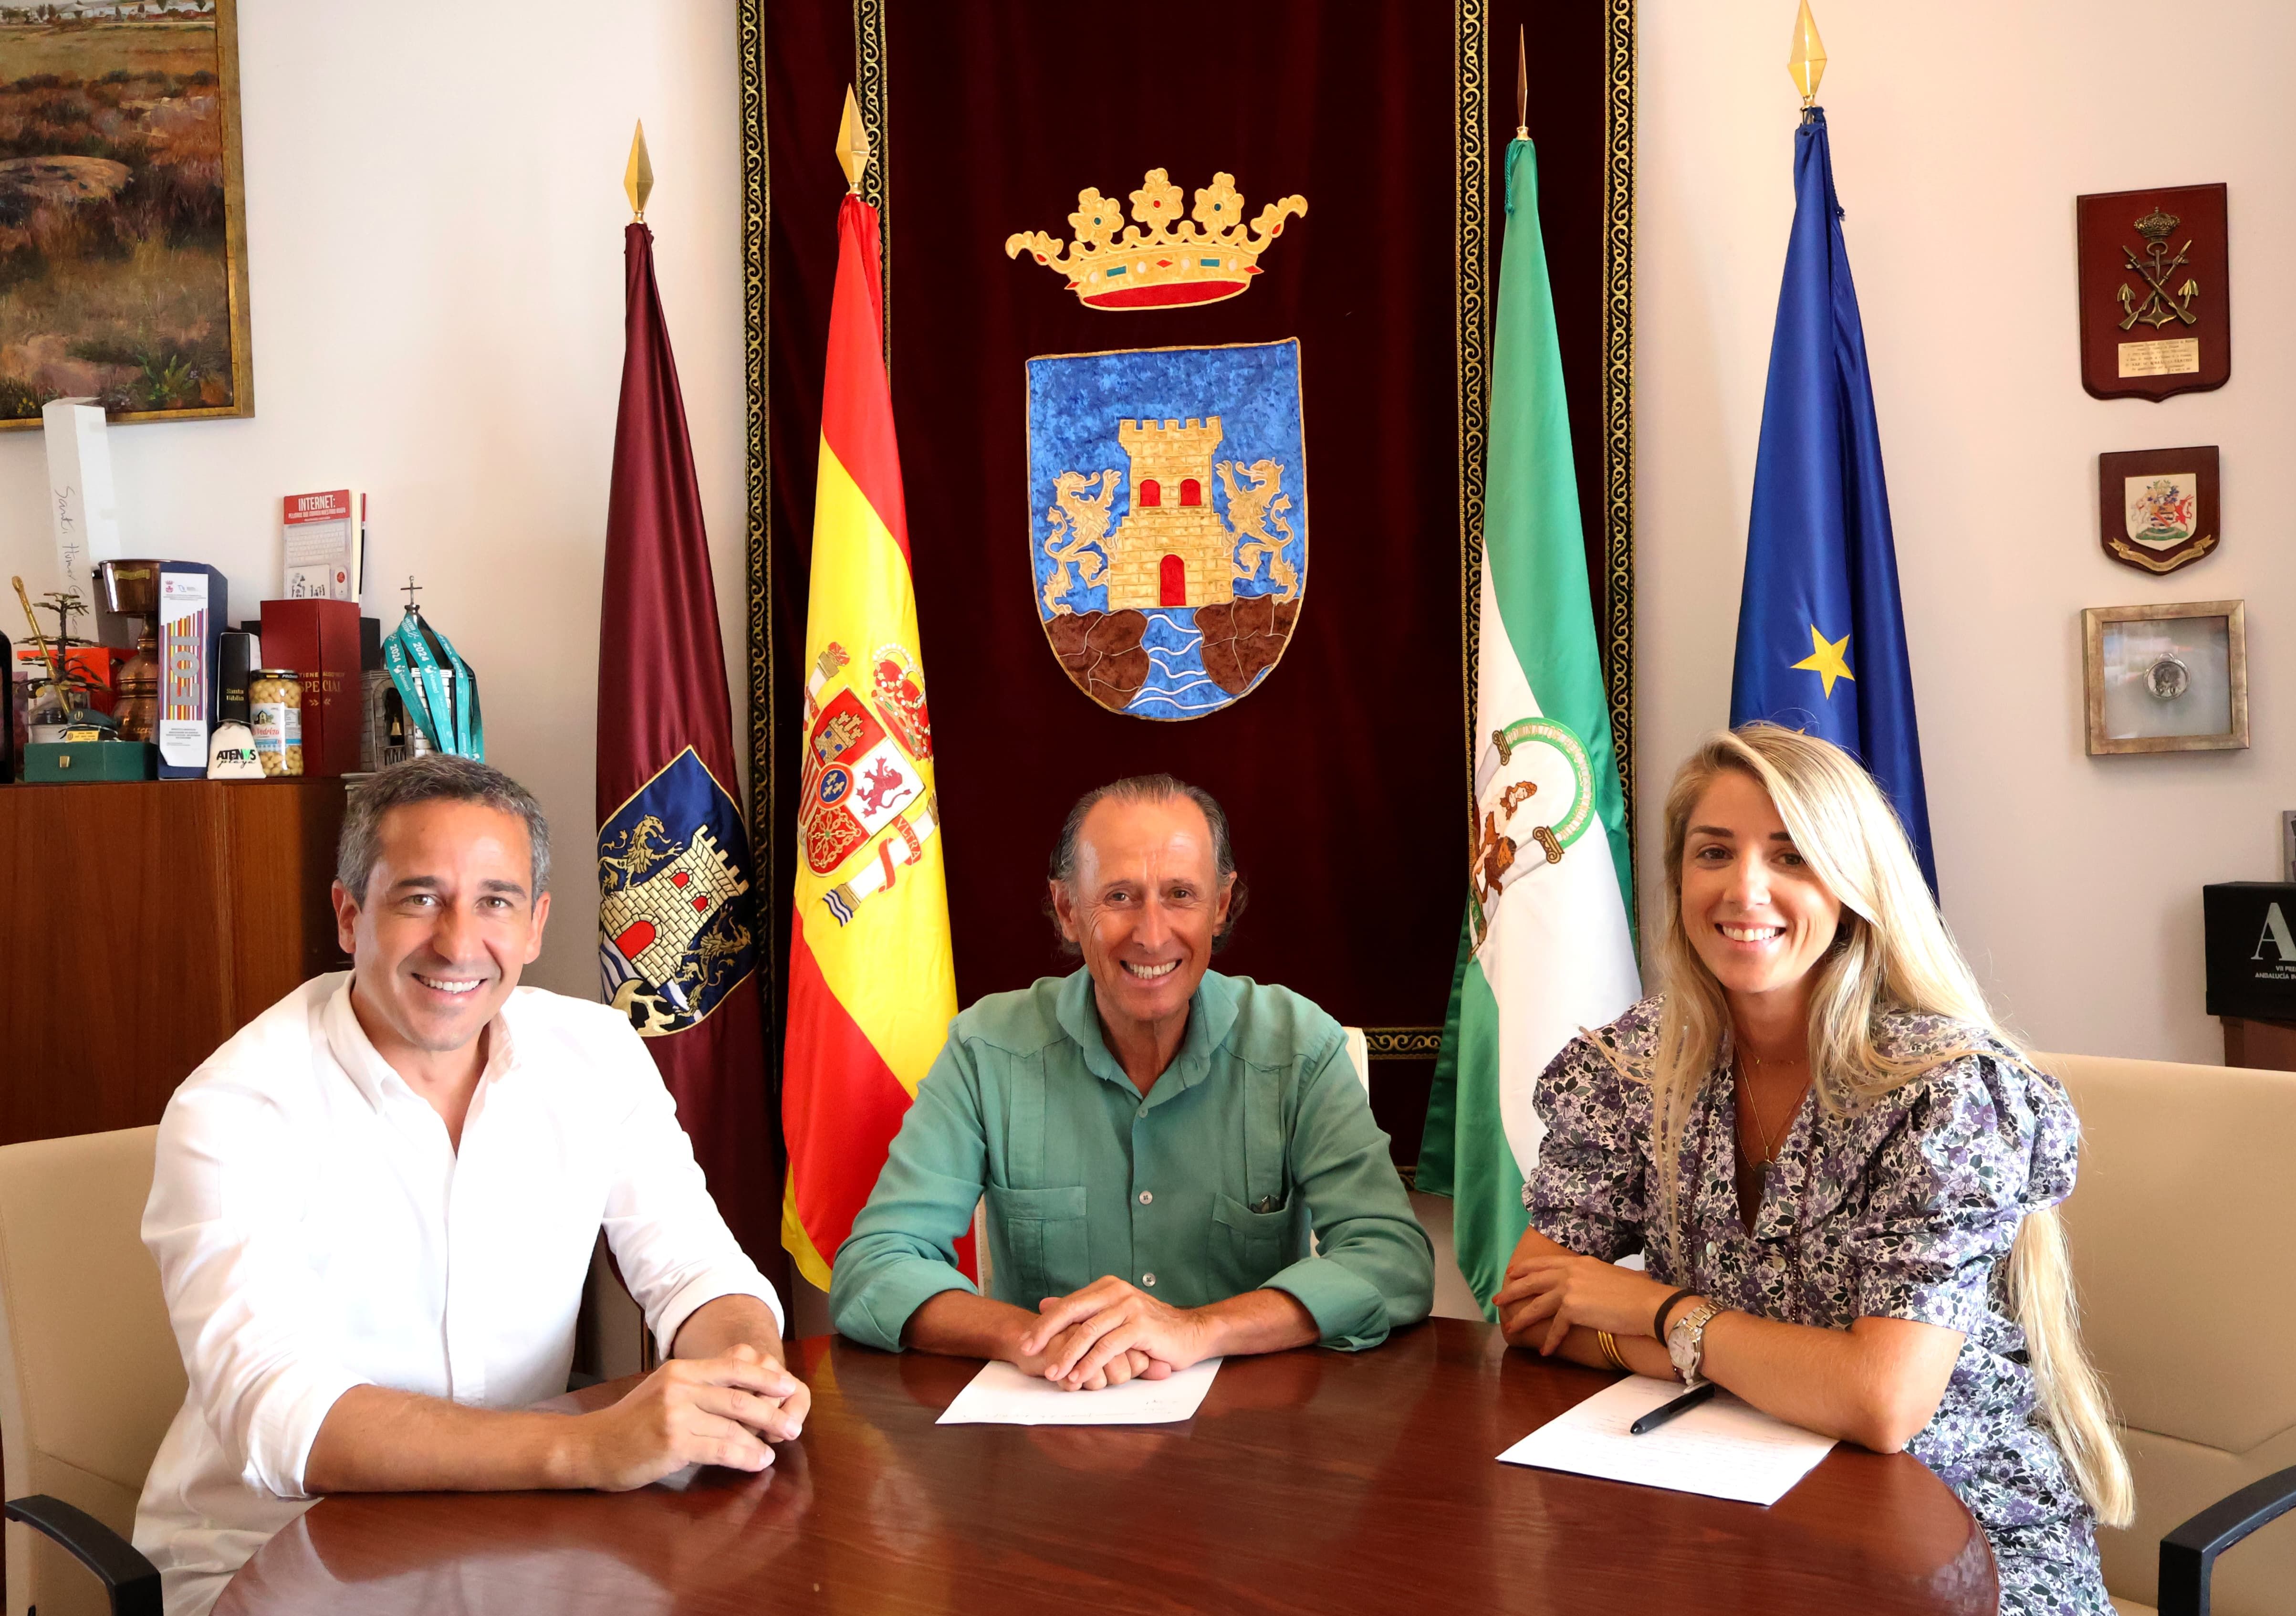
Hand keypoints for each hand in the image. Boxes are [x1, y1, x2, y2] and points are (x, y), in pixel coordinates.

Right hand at [574, 1345, 807, 1489]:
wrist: (591, 1446)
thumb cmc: (631, 1423)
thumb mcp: (664, 1391)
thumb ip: (698, 1387)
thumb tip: (744, 1392)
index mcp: (681, 1369)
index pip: (735, 1366)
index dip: (767, 1377)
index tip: (790, 1388)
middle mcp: (681, 1385)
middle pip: (741, 1395)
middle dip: (773, 1410)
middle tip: (794, 1425)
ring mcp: (676, 1413)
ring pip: (734, 1423)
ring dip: (763, 1437)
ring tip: (778, 1446)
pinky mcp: (673, 1442)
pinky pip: (720, 1448)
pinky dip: (745, 1456)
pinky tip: (758, 1461)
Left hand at [1014, 1277, 1205, 1389]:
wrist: (1192, 1333)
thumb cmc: (1151, 1329)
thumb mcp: (1113, 1317)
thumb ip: (1083, 1311)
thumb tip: (1045, 1304)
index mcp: (1107, 1287)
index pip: (1068, 1304)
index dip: (1044, 1323)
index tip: (1025, 1342)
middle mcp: (1116, 1292)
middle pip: (1072, 1311)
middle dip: (1046, 1333)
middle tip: (1028, 1353)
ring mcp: (1130, 1307)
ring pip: (1089, 1331)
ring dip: (1067, 1355)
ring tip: (1053, 1374)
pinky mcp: (1141, 1326)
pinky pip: (1109, 1346)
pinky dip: (1091, 1363)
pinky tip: (1079, 1376)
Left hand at [1491, 1254, 1679, 1356]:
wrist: (1649, 1303)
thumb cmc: (1638, 1292)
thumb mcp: (1611, 1276)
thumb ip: (1593, 1278)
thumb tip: (1587, 1288)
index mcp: (1579, 1263)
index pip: (1545, 1263)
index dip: (1526, 1269)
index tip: (1512, 1274)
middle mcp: (1571, 1272)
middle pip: (1533, 1281)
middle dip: (1512, 1291)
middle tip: (1497, 1299)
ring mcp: (1570, 1289)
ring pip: (1537, 1304)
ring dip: (1522, 1318)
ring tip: (1510, 1328)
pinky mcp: (1573, 1308)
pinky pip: (1555, 1327)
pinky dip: (1550, 1340)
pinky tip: (1544, 1351)